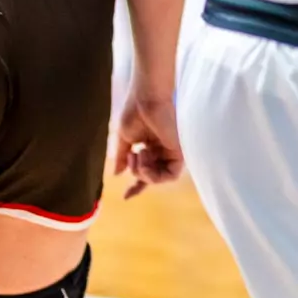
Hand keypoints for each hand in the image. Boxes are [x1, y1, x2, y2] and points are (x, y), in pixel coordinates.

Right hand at [115, 80, 183, 199]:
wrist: (144, 100)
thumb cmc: (134, 113)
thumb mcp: (125, 139)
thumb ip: (123, 157)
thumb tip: (118, 174)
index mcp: (150, 148)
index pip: (146, 172)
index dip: (137, 186)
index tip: (126, 197)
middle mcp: (162, 151)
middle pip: (152, 177)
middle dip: (138, 174)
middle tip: (132, 156)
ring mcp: (170, 152)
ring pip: (160, 178)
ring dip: (144, 173)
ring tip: (138, 154)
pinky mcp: (178, 151)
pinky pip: (170, 175)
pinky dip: (154, 173)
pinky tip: (145, 155)